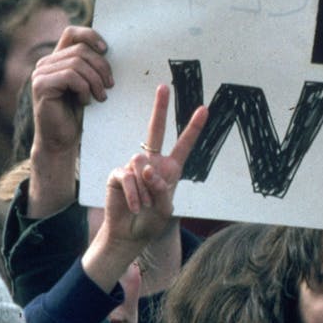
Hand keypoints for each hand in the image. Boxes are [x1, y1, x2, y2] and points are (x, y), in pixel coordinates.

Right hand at [29, 25, 113, 162]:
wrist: (61, 140)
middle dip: (101, 67)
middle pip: (80, 50)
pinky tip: (85, 101)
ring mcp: (40, 74)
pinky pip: (70, 76)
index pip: (72, 33)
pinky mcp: (41, 85)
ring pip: (77, 63)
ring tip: (101, 97)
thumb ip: (90, 65)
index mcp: (56, 59)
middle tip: (110, 86)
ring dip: (95, 81)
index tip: (106, 50)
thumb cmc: (76, 114)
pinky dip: (84, 88)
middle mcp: (45, 63)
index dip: (90, 35)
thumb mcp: (87, 84)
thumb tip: (108, 47)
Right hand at [91, 84, 207, 277]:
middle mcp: (152, 162)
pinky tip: (135, 205)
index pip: (183, 145)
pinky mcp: (118, 174)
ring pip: (141, 164)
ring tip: (144, 204)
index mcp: (170, 169)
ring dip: (144, 187)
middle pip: (155, 130)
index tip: (204, 109)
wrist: (130, 235)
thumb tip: (147, 168)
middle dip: (160, 108)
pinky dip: (133, 192)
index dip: (193, 128)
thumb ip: (160, 187)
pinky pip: (127, 175)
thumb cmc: (151, 221)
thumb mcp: (165, 207)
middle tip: (163, 87)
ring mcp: (133, 167)